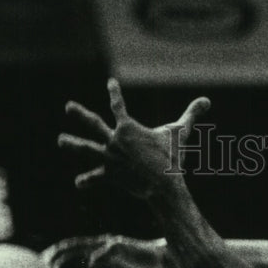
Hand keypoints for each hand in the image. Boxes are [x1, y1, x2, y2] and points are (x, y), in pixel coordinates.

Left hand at [58, 78, 210, 198]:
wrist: (161, 185)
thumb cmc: (171, 159)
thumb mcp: (180, 134)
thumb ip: (191, 115)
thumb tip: (207, 100)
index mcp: (128, 127)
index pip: (118, 104)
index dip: (114, 92)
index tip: (110, 83)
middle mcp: (114, 140)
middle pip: (93, 124)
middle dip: (80, 114)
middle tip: (68, 107)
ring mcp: (109, 158)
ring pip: (87, 149)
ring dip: (73, 144)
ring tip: (60, 141)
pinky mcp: (110, 175)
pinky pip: (96, 177)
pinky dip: (88, 180)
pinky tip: (78, 183)